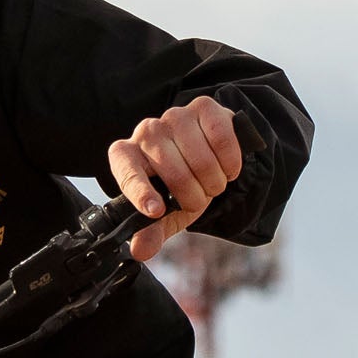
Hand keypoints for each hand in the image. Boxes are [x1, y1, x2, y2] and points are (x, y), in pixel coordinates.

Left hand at [107, 95, 244, 262]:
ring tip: (212, 182)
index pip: (127, 172)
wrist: (206, 156)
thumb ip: (152, 232)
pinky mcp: (203, 107)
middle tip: (199, 198)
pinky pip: (221, 138)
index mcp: (126, 156)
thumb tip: (140, 251)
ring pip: (201, 158)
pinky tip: (228, 167)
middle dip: (194, 196)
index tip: (156, 210)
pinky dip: (230, 161)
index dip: (141, 192)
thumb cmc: (178, 186)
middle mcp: (146, 131)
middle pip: (174, 172)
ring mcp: (174, 115)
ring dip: (214, 180)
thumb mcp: (165, 214)